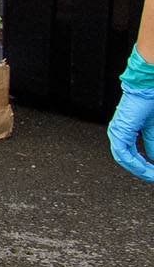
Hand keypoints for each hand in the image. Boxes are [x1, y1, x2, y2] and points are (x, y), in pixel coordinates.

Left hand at [112, 51, 153, 183]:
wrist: (147, 88)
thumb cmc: (149, 102)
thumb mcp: (152, 129)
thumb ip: (151, 143)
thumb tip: (153, 159)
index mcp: (124, 130)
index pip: (131, 154)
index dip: (143, 165)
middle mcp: (117, 132)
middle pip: (127, 158)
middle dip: (142, 170)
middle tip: (153, 177)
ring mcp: (116, 132)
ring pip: (125, 159)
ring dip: (140, 169)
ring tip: (152, 175)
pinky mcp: (119, 131)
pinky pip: (125, 154)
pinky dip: (136, 164)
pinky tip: (147, 169)